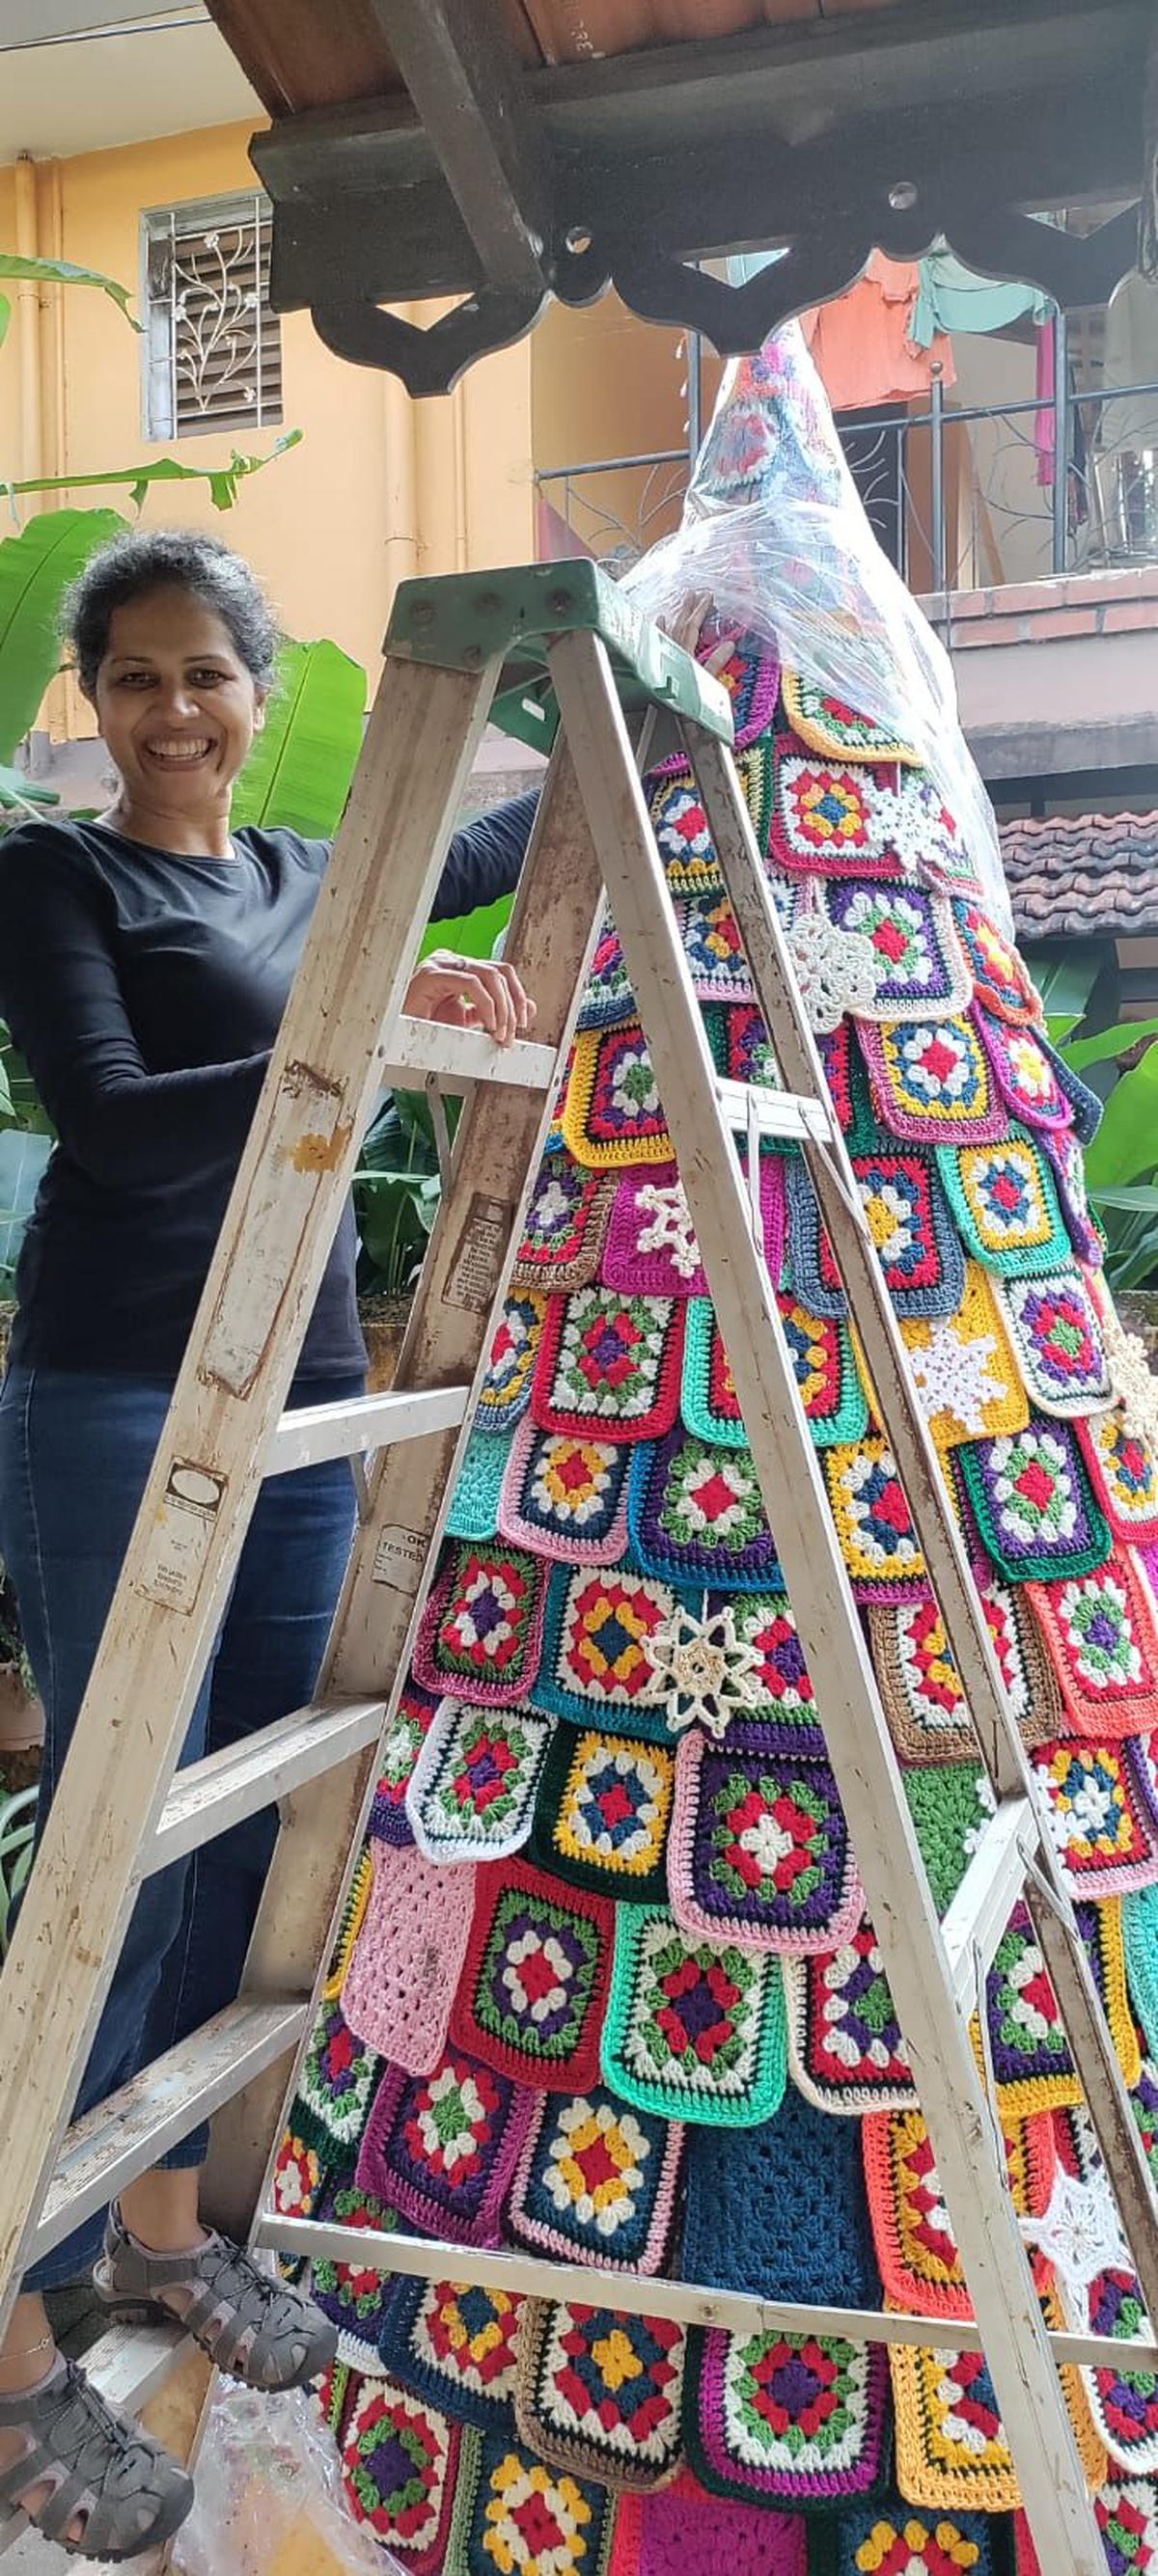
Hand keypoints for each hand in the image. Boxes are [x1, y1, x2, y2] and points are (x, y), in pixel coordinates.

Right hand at [403, 950, 536, 1047]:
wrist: (395, 1036)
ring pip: (489, 975)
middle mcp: (452, 961)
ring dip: (501, 1009)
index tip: (522, 1023)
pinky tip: (486, 1025)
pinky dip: (485, 1005)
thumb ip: (497, 1012)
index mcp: (461, 969)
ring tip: (499, 1033)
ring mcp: (440, 964)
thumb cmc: (424, 1027)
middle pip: (499, 972)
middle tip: (510, 1035)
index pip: (501, 972)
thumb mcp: (469, 1021)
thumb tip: (531, 1008)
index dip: (518, 996)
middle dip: (512, 1005)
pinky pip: (469, 983)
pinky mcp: (431, 975)